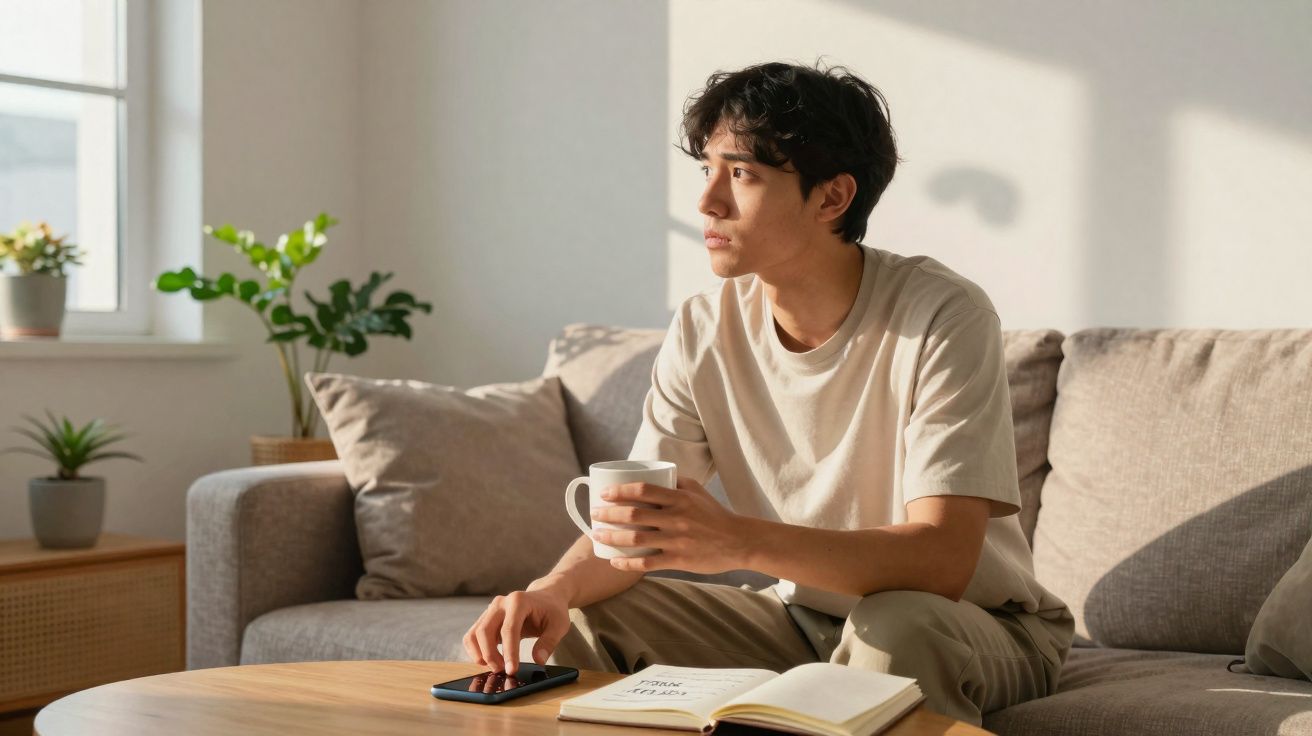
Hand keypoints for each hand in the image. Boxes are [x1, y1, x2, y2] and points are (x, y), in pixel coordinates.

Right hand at [462, 586, 570, 675]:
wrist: (545, 597)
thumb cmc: (552, 611)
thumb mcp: (559, 625)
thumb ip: (549, 642)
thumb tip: (538, 660)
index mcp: (519, 601)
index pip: (509, 629)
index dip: (509, 652)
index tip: (511, 670)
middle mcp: (500, 603)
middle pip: (484, 630)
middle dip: (490, 655)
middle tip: (502, 671)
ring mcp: (490, 610)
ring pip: (473, 634)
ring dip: (480, 654)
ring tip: (496, 667)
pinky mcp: (485, 618)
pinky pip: (472, 636)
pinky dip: (475, 650)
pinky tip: (488, 661)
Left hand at [590, 475, 754, 574]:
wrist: (738, 542)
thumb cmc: (715, 515)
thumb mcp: (697, 491)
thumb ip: (675, 482)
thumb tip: (653, 472)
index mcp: (679, 498)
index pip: (643, 490)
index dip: (620, 491)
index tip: (604, 494)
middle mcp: (676, 518)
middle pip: (634, 514)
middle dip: (608, 514)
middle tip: (594, 514)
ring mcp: (676, 540)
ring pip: (636, 539)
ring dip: (612, 537)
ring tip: (597, 535)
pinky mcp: (678, 560)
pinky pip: (647, 562)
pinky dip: (627, 563)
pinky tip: (615, 562)